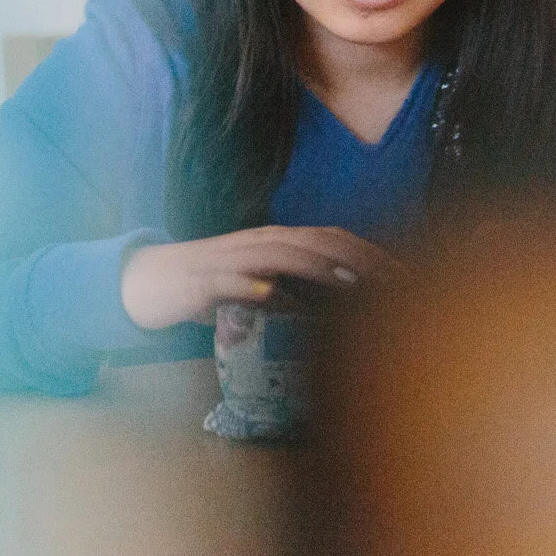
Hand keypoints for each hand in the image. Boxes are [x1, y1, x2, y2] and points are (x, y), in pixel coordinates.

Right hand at [119, 225, 401, 330]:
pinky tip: (272, 294)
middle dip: (357, 257)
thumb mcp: (262, 290)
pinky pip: (230, 280)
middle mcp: (260, 243)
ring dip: (317, 265)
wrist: (150, 281)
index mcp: (277, 243)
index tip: (405, 274)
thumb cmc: (213, 286)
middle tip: (395, 280)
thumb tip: (333, 316)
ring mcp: (232, 258)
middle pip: (316, 241)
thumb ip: (296, 297)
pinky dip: (252, 286)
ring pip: (279, 253)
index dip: (369, 253)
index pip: (332, 239)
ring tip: (350, 280)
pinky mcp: (204, 279)